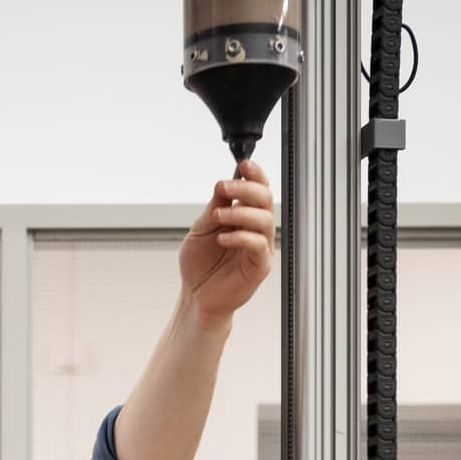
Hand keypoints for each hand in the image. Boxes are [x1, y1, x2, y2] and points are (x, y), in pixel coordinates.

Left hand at [177, 160, 274, 323]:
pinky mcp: (259, 267)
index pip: (257, 189)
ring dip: (240, 213)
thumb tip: (223, 184)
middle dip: (245, 189)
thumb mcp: (201, 228)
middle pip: (265, 200)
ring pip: (264, 220)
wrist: (195, 295)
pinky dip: (241, 237)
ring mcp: (259, 247)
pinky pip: (259, 246)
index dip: (254, 175)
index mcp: (243, 216)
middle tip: (223, 188)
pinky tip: (223, 238)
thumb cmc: (200, 264)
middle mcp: (254, 229)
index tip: (243, 164)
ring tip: (218, 217)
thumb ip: (215, 208)